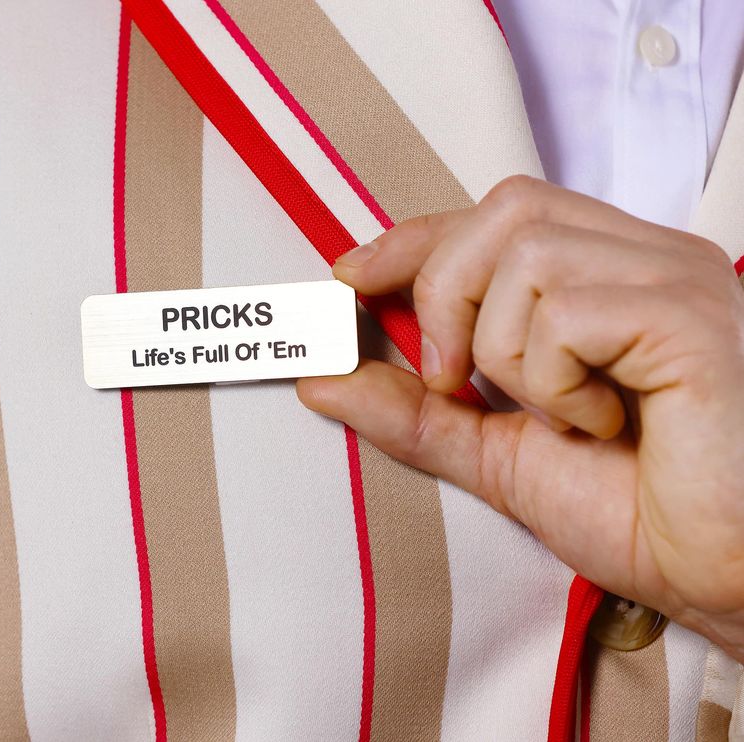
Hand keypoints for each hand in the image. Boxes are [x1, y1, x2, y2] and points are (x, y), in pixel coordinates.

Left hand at [297, 176, 743, 659]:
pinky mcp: (688, 315)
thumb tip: (320, 377)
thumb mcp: (496, 455)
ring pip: (528, 254)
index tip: (350, 276)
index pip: (495, 216)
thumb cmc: (637, 512)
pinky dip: (552, 378)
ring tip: (552, 415)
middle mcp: (645, 261)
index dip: (416, 238)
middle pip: (505, 211)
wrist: (726, 575)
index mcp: (607, 278)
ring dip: (502, 350)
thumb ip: (411, 412)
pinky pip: (568, 311)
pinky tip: (597, 421)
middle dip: (444, 291)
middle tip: (451, 382)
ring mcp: (674, 280)